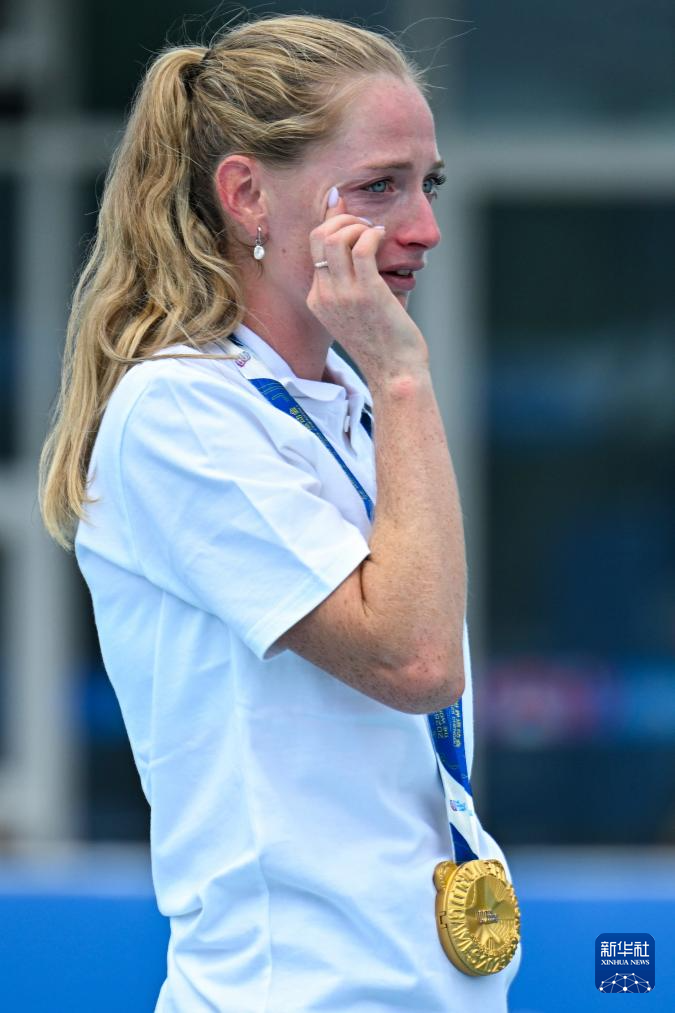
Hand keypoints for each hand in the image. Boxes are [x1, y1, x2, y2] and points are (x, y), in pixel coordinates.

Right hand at [306, 190, 428, 383]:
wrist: (394, 372)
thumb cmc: (382, 342)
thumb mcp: (354, 312)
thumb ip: (352, 282)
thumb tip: (364, 245)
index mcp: (317, 299)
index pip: (314, 248)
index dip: (334, 228)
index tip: (356, 226)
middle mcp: (324, 295)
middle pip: (318, 237)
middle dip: (341, 219)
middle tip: (364, 224)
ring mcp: (343, 295)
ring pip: (334, 238)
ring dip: (356, 224)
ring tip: (373, 231)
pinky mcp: (367, 293)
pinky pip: (362, 247)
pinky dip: (372, 234)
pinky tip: (383, 237)